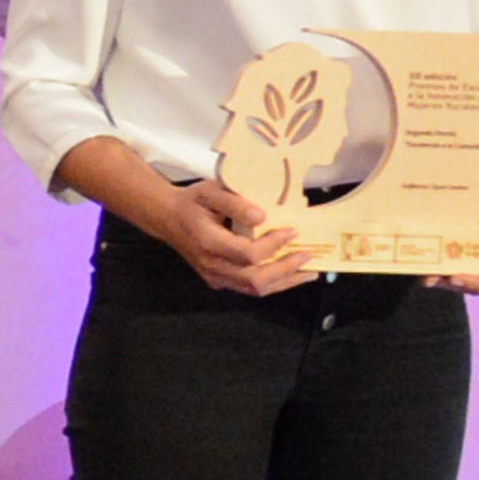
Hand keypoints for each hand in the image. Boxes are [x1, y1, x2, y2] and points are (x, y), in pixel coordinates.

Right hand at [159, 177, 312, 296]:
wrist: (168, 217)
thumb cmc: (192, 202)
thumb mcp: (211, 191)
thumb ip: (235, 202)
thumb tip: (262, 218)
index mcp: (208, 242)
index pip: (248, 254)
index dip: (274, 245)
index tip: (292, 230)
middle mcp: (210, 265)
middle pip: (255, 278)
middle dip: (286, 269)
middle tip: (308, 255)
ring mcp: (214, 276)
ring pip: (254, 288)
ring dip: (285, 281)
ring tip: (310, 272)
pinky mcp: (219, 281)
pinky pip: (249, 288)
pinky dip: (274, 283)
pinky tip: (291, 275)